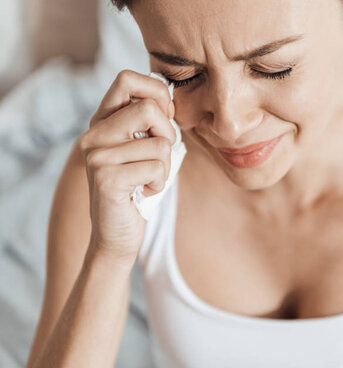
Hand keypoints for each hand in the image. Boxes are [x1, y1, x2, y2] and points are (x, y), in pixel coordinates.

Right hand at [79, 69, 175, 264]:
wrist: (116, 235)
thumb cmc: (138, 188)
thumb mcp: (144, 148)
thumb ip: (151, 122)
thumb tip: (169, 97)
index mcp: (102, 122)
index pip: (127, 79)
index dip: (157, 93)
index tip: (164, 118)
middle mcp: (94, 134)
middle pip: (149, 108)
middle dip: (168, 134)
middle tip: (158, 157)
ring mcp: (97, 155)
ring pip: (160, 144)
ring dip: (165, 167)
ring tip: (147, 181)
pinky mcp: (106, 178)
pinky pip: (156, 168)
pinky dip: (159, 183)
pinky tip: (142, 193)